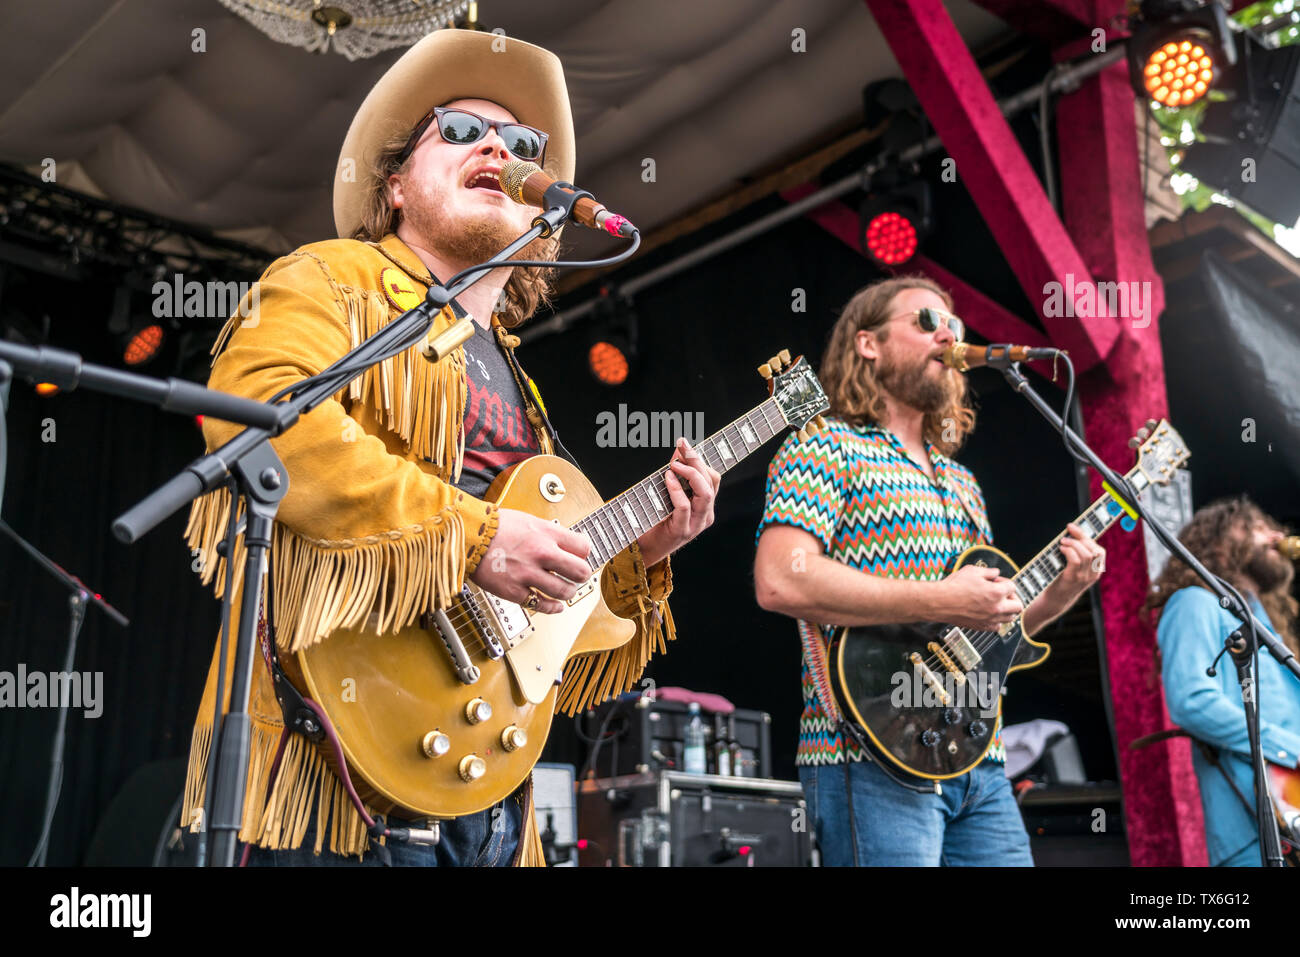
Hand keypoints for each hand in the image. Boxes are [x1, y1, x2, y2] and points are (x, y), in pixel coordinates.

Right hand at [469, 508, 592, 613]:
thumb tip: (565, 544)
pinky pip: (541, 604)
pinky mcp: (514, 591)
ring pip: (564, 591)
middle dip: (582, 575)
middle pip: (580, 571)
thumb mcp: (528, 520)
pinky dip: (552, 608)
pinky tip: (556, 606)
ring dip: (568, 592)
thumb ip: (548, 533)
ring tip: (566, 590)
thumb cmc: (494, 526)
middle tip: (578, 576)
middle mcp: (541, 553)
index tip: (580, 557)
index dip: (583, 554)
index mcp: (546, 533)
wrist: (467, 536)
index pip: (583, 547)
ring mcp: (528, 573)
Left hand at [636, 437, 720, 566]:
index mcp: (705, 506)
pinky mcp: (681, 531)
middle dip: (696, 460)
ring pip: (705, 493)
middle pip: (710, 481)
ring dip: (690, 474)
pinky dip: (676, 490)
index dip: (699, 459)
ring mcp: (695, 524)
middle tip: (682, 445)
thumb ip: (675, 474)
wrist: (643, 548)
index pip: (713, 477)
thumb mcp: (667, 493)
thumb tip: (678, 450)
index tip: (684, 444)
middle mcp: (705, 515)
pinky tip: (667, 478)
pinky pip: (684, 507)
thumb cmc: (655, 520)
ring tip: (674, 464)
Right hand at [938, 564, 1023, 630]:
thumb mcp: (972, 571)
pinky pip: (997, 627)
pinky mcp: (981, 626)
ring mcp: (989, 619)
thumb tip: (995, 573)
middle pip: (1018, 606)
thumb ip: (988, 571)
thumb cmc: (953, 586)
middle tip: (1003, 594)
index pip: (1013, 587)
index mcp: (996, 593)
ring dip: (1007, 610)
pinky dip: (997, 621)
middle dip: (1012, 597)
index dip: (1004, 582)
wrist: (940, 601)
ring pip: (1010, 618)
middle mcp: (996, 608)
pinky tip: (989, 614)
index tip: (995, 581)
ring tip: (998, 604)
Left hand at [1044, 522, 1104, 604]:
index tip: (1073, 528)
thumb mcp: (1075, 568)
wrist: (1055, 600)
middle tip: (1067, 534)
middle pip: (1095, 550)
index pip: (1100, 551)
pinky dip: (1069, 551)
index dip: (1087, 537)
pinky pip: (1076, 561)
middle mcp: (1093, 574)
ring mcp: (1084, 577)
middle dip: (1081, 538)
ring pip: (1087, 554)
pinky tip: (1061, 549)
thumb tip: (1072, 534)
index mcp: (1096, 571)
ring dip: (1074, 544)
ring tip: (1063, 541)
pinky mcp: (1073, 579)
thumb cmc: (1062, 580)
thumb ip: (1078, 556)